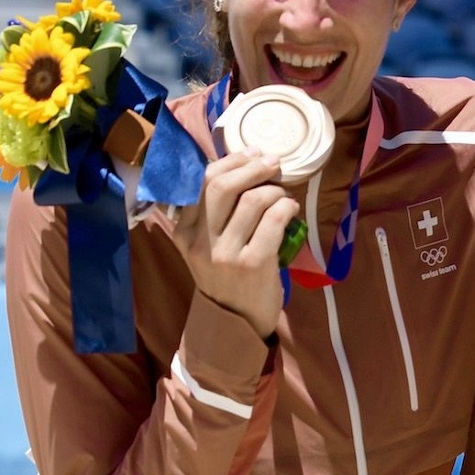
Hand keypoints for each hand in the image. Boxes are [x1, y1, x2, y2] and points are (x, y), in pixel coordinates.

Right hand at [172, 146, 299, 337]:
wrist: (236, 321)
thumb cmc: (226, 274)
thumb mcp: (206, 244)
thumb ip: (213, 211)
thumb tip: (242, 163)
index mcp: (183, 231)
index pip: (201, 181)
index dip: (230, 161)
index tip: (252, 153)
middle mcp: (200, 241)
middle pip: (223, 185)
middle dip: (253, 166)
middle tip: (274, 163)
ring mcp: (225, 254)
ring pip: (252, 200)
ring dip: (274, 190)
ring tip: (282, 195)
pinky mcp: (253, 264)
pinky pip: (273, 220)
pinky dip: (286, 207)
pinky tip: (290, 209)